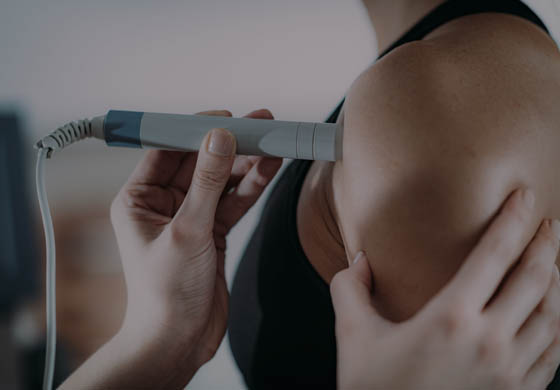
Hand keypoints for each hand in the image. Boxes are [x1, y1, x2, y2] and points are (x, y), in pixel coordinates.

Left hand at [59, 109, 281, 388]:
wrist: (180, 340)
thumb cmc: (166, 294)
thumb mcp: (187, 231)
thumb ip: (207, 183)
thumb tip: (220, 139)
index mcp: (139, 199)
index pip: (167, 151)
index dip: (196, 131)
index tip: (226, 119)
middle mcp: (163, 204)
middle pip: (199, 162)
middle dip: (229, 145)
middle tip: (260, 126)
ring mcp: (190, 217)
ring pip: (221, 181)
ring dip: (246, 163)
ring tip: (273, 143)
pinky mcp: (212, 231)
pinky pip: (233, 201)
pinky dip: (252, 186)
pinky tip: (270, 168)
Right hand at [331, 188, 559, 389]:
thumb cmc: (373, 389)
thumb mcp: (353, 335)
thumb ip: (349, 289)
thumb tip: (357, 260)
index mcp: (451, 318)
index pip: (494, 255)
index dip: (513, 220)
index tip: (524, 197)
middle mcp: (489, 342)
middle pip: (535, 280)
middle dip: (546, 244)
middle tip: (549, 223)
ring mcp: (510, 373)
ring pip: (553, 316)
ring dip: (557, 283)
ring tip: (553, 262)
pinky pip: (554, 354)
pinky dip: (559, 327)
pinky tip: (554, 316)